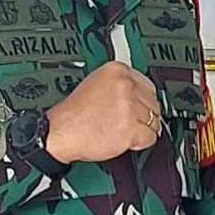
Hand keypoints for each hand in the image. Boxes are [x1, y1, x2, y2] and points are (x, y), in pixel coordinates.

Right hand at [44, 62, 160, 162]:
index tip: (139, 107)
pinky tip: (126, 140)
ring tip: (123, 131)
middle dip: (144, 116)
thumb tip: (137, 93)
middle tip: (128, 122)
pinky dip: (140, 143)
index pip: (147, 85)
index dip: (142, 100)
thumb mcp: (95, 84)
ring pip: (154, 121)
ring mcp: (128, 107)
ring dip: (142, 130)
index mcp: (117, 70)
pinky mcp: (130, 129)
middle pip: (153, 103)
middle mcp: (124, 85)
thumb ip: (118, 84)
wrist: (60, 132)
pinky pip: (150, 138)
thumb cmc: (73, 115)